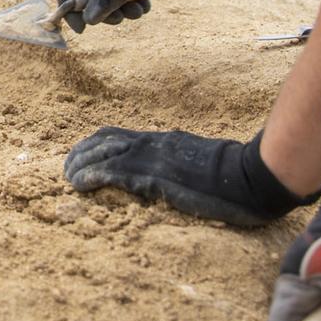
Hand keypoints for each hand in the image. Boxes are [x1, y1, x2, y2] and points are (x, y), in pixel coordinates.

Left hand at [63, 125, 319, 226]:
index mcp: (162, 141)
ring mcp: (155, 159)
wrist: (254, 176)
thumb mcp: (197, 162)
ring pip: (104, 154)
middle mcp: (154, 144)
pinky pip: (117, 173)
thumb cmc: (235, 175)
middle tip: (66, 169)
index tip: (78, 156)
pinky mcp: (158, 177)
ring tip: (67, 178)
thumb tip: (164, 176)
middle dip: (79, 154)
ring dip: (80, 165)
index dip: (92, 145)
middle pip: (103, 142)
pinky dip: (93, 176)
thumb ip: (177, 164)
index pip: (116, 135)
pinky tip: (80, 185)